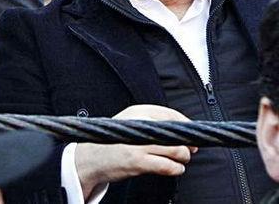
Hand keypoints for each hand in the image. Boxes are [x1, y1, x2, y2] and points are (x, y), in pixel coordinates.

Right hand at [74, 105, 195, 199]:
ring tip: (177, 160)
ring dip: (183, 158)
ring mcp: (138, 144)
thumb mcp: (129, 122)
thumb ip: (153, 121)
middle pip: (177, 134)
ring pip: (177, 151)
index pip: (171, 114)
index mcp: (136, 111)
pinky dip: (176, 169)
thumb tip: (186, 130)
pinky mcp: (137, 161)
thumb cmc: (113, 142)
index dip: (185, 125)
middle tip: (186, 150)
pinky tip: (172, 168)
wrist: (89, 159)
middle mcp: (138, 124)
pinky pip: (169, 166)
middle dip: (187, 145)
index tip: (190, 134)